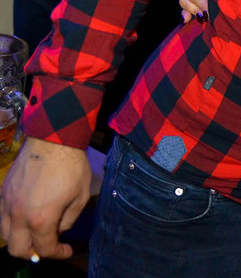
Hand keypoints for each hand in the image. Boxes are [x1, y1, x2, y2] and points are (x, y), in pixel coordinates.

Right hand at [0, 138, 92, 260]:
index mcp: (41, 219)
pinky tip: (25, 217)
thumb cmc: (72, 167)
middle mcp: (19, 215)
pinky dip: (11, 224)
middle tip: (47, 246)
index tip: (67, 250)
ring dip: (19, 239)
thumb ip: (68, 220)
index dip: (58, 253)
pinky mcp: (2, 192)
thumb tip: (58, 230)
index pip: (44, 249)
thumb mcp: (80, 196)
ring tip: (35, 233)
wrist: (53, 140)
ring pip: (4, 235)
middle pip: (17, 250)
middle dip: (33, 253)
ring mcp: (7, 204)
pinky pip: (1, 217)